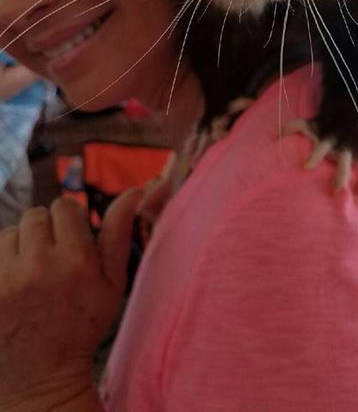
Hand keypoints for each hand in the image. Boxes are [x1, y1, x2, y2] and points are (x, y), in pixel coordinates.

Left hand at [0, 189, 140, 410]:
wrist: (42, 374)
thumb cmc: (84, 324)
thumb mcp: (113, 282)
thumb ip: (120, 231)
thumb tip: (135, 190)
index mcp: (76, 260)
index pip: (64, 206)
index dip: (70, 220)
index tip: (73, 240)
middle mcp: (39, 265)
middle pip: (36, 215)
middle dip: (46, 230)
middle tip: (53, 256)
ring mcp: (7, 278)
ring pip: (11, 231)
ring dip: (22, 244)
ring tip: (33, 270)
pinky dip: (4, 260)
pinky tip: (16, 281)